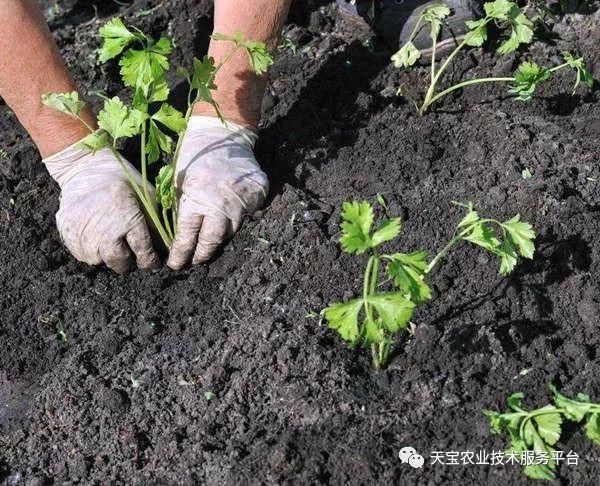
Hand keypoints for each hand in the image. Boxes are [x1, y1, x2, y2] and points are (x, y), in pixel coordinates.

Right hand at [43, 144, 158, 272]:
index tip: (152, 263)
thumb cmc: (122, 180)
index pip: (143, 252)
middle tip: (130, 257)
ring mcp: (83, 233)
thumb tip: (166, 247)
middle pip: (119, 262)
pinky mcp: (67, 232)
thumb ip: (155, 222)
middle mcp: (105, 231)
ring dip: (107, 257)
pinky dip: (90, 251)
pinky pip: (81, 254)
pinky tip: (96, 239)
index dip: (150, 262)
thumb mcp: (146, 196)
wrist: (85, 168)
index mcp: (128, 220)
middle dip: (127, 263)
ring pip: (99, 261)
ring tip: (111, 245)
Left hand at [167, 116, 267, 269]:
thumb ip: (182, 208)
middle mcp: (221, 204)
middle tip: (194, 261)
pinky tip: (229, 219)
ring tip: (209, 244)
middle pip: (212, 241)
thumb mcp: (179, 182)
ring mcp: (242, 201)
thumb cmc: (195, 157)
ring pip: (231, 232)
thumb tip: (179, 236)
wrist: (223, 136)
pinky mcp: (257, 196)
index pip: (187, 236)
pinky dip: (238, 220)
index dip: (180, 253)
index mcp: (196, 199)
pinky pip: (248, 217)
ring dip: (219, 239)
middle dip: (201, 254)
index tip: (175, 264)